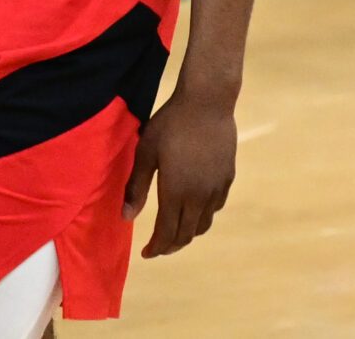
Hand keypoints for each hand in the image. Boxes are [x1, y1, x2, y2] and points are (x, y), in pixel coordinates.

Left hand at [122, 90, 235, 257]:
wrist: (207, 102)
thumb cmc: (171, 124)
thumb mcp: (146, 153)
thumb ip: (136, 187)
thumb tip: (126, 217)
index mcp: (176, 193)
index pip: (167, 234)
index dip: (156, 248)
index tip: (146, 253)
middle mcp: (199, 197)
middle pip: (186, 235)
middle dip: (171, 246)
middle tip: (158, 246)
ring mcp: (216, 188)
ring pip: (204, 224)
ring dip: (188, 233)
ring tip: (176, 230)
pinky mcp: (227, 177)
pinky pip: (216, 207)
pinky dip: (203, 216)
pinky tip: (195, 207)